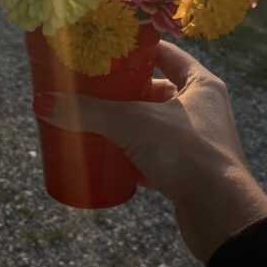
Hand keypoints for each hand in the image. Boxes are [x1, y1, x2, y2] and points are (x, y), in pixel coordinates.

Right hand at [33, 41, 266, 262]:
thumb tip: (44, 103)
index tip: (105, 50)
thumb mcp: (133, 123)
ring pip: (152, 125)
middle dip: (122, 91)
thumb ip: (89, 112)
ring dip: (125, 125)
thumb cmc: (186, 153)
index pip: (166, 53)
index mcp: (201, 84)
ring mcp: (196, 142)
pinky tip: (108, 158)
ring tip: (92, 121)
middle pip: (155, 90)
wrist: (222, 216)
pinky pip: (153, 157)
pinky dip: (131, 157)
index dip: (136, 49)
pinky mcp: (187, 173)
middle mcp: (203, 109)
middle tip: (89, 87)